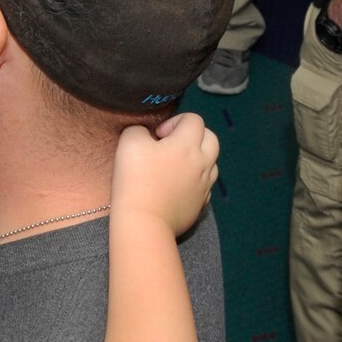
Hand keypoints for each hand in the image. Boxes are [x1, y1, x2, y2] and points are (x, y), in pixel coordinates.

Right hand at [112, 112, 220, 237]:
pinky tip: (177, 185)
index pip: (193, 119)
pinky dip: (195, 179)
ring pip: (212, 162)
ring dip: (197, 157)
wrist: (144, 222)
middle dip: (193, 135)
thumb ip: (139, 129)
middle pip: (211, 138)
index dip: (174, 121)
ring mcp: (205, 185)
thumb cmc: (136, 179)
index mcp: (188, 145)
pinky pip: (205, 184)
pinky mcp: (201, 204)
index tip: (157, 135)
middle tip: (171, 145)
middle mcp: (203, 163)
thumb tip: (147, 134)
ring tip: (175, 166)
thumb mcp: (129, 143)